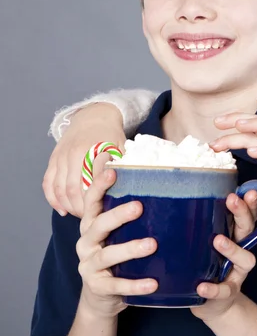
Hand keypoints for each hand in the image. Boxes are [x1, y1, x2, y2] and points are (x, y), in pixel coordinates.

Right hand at [42, 103, 125, 217]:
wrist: (94, 116)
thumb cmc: (111, 135)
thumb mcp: (121, 148)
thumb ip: (121, 166)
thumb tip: (129, 188)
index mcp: (92, 151)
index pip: (90, 184)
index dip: (94, 202)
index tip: (103, 214)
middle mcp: (72, 154)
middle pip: (71, 189)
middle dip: (80, 208)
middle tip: (91, 219)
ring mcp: (60, 157)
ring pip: (58, 189)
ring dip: (67, 205)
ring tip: (80, 216)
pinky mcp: (53, 159)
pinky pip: (48, 183)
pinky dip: (53, 199)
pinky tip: (62, 210)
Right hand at [76, 168, 157, 318]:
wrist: (102, 297)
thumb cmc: (116, 257)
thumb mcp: (118, 234)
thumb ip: (129, 215)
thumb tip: (160, 186)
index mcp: (91, 225)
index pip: (91, 202)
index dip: (99, 186)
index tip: (113, 172)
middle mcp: (86, 242)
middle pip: (98, 225)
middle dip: (118, 215)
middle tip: (138, 207)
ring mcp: (89, 265)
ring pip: (107, 255)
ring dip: (130, 248)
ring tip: (152, 244)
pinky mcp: (97, 287)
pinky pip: (116, 285)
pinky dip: (134, 284)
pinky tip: (153, 283)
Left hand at [190, 187, 256, 320]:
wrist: (213, 303)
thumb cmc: (208, 265)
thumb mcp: (207, 243)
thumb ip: (203, 224)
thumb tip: (181, 196)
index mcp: (237, 236)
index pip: (248, 216)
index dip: (250, 203)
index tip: (248, 190)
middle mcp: (243, 251)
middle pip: (249, 230)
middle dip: (242, 213)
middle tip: (232, 200)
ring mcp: (238, 272)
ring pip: (246, 259)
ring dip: (233, 249)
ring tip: (218, 240)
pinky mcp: (228, 292)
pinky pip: (224, 290)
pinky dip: (214, 288)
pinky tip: (202, 286)